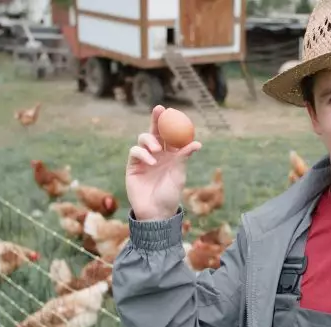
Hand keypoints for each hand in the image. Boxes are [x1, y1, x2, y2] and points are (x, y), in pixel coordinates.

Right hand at [126, 105, 201, 220]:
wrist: (155, 212)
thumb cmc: (170, 194)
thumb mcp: (179, 175)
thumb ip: (183, 158)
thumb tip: (197, 144)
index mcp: (171, 155)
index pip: (170, 135)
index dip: (170, 123)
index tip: (172, 111)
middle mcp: (157, 154)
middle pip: (155, 132)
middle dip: (156, 119)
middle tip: (159, 109)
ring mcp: (144, 159)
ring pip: (143, 139)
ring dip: (150, 140)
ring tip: (157, 151)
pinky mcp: (133, 166)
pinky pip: (135, 151)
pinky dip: (143, 153)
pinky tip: (151, 161)